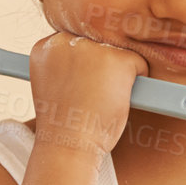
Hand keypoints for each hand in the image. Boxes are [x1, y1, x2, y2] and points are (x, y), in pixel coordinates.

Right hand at [27, 30, 149, 156]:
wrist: (69, 144)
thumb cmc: (65, 123)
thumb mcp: (56, 84)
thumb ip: (69, 64)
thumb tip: (94, 55)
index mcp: (46, 47)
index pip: (77, 44)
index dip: (84, 67)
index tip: (80, 87)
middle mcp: (65, 40)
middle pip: (99, 44)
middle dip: (102, 67)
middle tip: (92, 96)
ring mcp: (92, 48)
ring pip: (118, 53)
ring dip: (117, 73)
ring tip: (101, 99)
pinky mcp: (118, 58)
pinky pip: (139, 64)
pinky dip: (136, 81)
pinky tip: (116, 98)